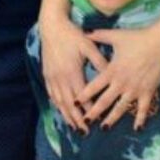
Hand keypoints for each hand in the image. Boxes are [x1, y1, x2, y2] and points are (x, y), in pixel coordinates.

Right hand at [40, 14, 107, 132]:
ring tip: (73, 127)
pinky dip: (56, 105)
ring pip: (59, 101)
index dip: (89, 110)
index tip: (97, 121)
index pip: (82, 97)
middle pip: (69, 104)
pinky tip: (61, 111)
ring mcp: (52, 78)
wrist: (52, 27)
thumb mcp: (88, 46)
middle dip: (77, 119)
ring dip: (66, 115)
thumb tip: (112, 74)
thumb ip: (100, 61)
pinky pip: (51, 94)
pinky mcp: (47, 75)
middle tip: (85, 132)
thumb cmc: (72, 35)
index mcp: (73, 72)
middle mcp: (61, 78)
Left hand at [78, 26, 159, 130]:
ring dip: (112, 119)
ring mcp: (135, 89)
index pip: (94, 86)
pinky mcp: (148, 92)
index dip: (83, 95)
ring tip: (104, 128)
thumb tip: (85, 32)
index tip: (74, 103)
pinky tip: (137, 130)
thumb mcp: (116, 35)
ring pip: (121, 108)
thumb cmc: (137, 38)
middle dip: (94, 112)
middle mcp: (122, 83)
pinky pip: (143, 109)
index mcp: (112, 70)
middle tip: (85, 121)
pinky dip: (140, 119)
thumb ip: (99, 35)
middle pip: (105, 101)